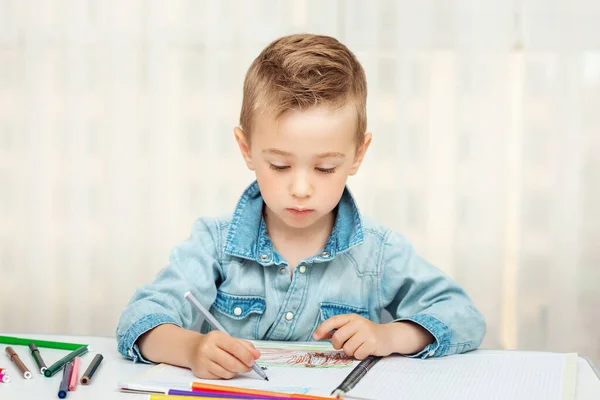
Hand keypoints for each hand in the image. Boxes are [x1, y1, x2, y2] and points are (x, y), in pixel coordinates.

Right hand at [188, 331, 260, 378]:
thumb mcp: (228, 339)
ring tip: (235, 366)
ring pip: (227, 372)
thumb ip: (244, 346)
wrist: (192, 348)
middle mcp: (207, 348)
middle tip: (249, 367)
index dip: (246, 356)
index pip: (234, 347)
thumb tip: (257, 355)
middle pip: (231, 362)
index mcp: (216, 337)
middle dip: (244, 367)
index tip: (253, 361)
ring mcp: (202, 361)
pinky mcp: (201, 372)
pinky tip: (224, 368)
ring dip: (235, 371)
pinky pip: (220, 377)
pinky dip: (226, 374)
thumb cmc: (214, 343)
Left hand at [313, 314, 433, 359]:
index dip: (322, 329)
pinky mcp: (372, 343)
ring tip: (358, 347)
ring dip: (350, 352)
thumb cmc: (366, 333)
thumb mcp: (353, 327)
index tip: (315, 336)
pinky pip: (357, 354)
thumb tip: (319, 334)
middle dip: (338, 345)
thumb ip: (338, 330)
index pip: (333, 321)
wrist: (388, 336)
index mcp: (351, 317)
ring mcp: (366, 332)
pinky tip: (365, 350)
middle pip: (337, 337)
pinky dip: (359, 355)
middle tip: (343, 346)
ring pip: (347, 348)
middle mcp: (358, 323)